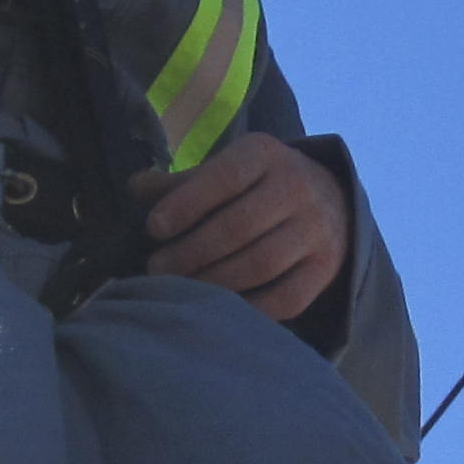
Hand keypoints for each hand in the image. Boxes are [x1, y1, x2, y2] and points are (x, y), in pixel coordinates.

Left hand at [130, 131, 347, 321]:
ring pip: (261, 264)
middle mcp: (297, 187)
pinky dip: (249, 309)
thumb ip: (181, 183)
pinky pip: (286, 298)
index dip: (187, 203)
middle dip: (192, 252)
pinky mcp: (326, 268)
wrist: (329, 201)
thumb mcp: (224, 170)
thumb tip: (134, 189)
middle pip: (240, 226)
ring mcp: (317, 230)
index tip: (153, 228)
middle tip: (157, 268)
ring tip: (182, 288)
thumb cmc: (256, 187)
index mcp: (265, 154)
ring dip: (214, 282)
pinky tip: (219, 309)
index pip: (226, 177)